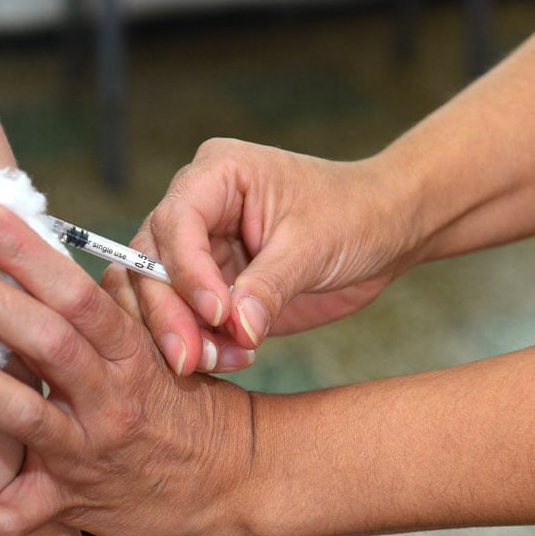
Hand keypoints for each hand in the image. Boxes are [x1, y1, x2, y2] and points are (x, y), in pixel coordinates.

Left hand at [0, 202, 258, 535]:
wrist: (227, 478)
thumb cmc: (180, 396)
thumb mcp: (162, 338)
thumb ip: (113, 296)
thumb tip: (53, 246)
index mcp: (132, 352)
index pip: (77, 295)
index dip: (28, 253)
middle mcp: (109, 400)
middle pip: (43, 341)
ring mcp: (86, 456)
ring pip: (19, 414)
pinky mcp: (68, 505)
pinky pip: (12, 519)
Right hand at [129, 138, 413, 375]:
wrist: (385, 231)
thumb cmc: (355, 214)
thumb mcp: (315, 247)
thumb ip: (270, 286)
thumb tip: (235, 328)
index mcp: (217, 174)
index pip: (176, 222)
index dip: (186, 271)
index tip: (217, 313)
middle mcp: (198, 208)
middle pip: (149, 262)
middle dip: (167, 314)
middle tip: (191, 359)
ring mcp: (201, 248)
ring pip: (156, 295)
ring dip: (178, 335)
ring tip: (219, 361)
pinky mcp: (211, 285)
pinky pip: (185, 319)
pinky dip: (199, 344)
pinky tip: (232, 359)